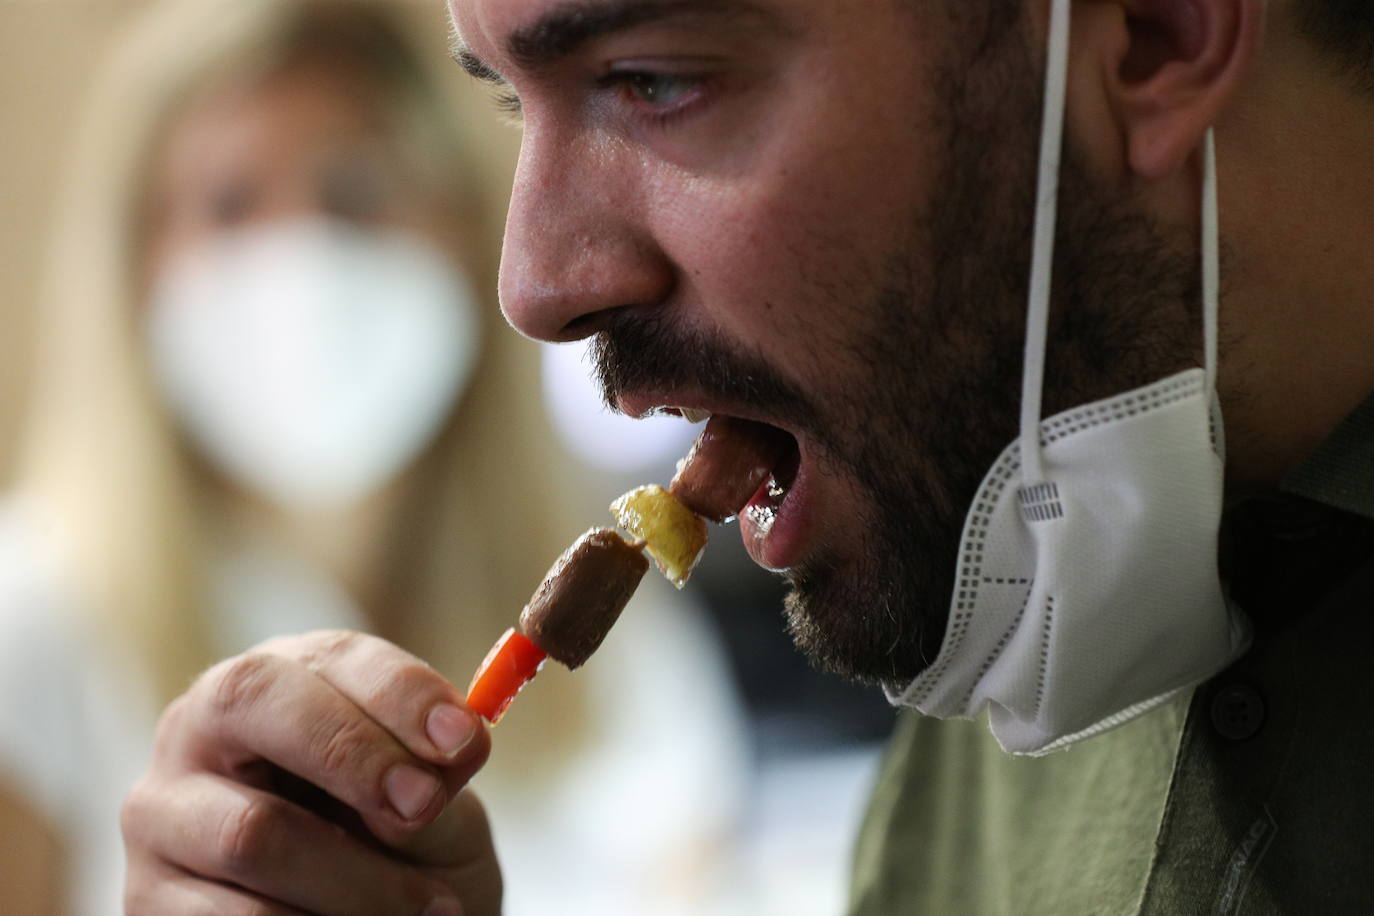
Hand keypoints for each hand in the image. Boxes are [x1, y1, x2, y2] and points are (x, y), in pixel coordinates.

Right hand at [122, 630, 499, 914]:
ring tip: (430, 907)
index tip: (461, 740)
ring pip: (253, 831)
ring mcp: (162, 813)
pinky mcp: (147, 899)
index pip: (328, 657)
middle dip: (352, 753)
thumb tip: (431, 771)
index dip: (399, 694)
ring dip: (357, 879)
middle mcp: (200, 728)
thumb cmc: (404, 845)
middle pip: (253, 701)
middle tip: (422, 806)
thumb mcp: (435, 802)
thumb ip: (432, 777)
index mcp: (283, 678)